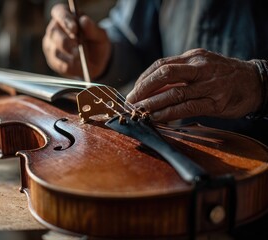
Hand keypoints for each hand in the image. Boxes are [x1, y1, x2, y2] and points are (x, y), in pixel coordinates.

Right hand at [42, 4, 110, 78]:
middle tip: (78, 46)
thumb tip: (84, 20)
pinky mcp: (52, 60)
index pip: (59, 12)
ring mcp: (51, 45)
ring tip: (80, 56)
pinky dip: (68, 64)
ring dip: (68, 54)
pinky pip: (57, 62)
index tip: (74, 29)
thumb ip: (92, 28)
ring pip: (55, 49)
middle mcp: (55, 29)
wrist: (95, 63)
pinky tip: (76, 64)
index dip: (64, 19)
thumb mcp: (99, 36)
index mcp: (66, 16)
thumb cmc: (95, 44)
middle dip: (67, 41)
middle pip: (54, 32)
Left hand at [126, 48, 261, 121]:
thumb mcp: (200, 67)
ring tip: (139, 111)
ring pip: (174, 92)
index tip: (132, 91)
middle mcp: (200, 67)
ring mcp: (209, 85)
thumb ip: (178, 76)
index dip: (144, 79)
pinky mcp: (216, 102)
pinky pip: (187, 108)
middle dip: (143, 89)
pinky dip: (168, 114)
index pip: (161, 65)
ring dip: (153, 103)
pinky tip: (157, 118)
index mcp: (193, 57)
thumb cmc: (222, 76)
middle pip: (165, 74)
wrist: (255, 82)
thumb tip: (150, 90)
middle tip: (130, 101)